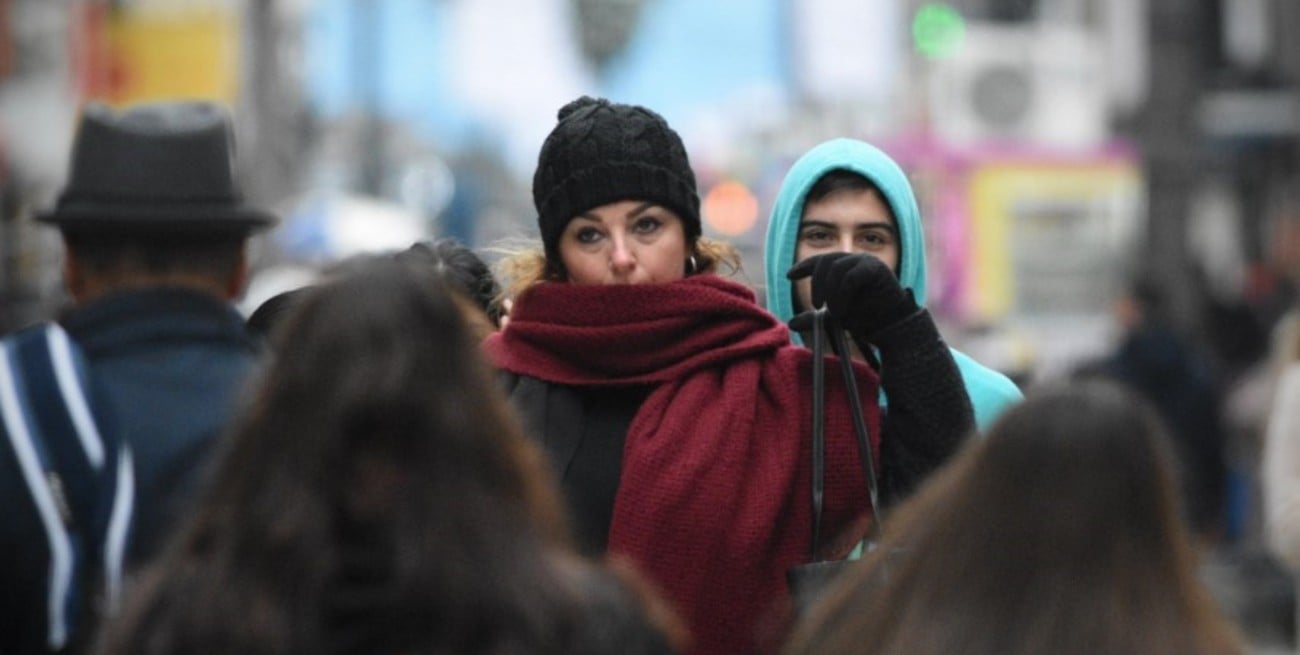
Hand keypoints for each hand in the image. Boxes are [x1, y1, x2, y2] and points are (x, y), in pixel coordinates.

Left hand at [786, 252, 915, 337]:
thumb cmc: (866, 319)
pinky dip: (842, 293)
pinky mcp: (877, 269)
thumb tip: (791, 323)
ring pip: (837, 267)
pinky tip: (841, 310)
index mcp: (845, 266)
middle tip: (816, 305)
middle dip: (816, 283)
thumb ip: (815, 317)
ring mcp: (867, 261)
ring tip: (834, 312)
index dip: (803, 266)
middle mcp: (855, 259)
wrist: (892, 327)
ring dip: (830, 291)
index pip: (820, 260)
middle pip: (825, 261)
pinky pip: (851, 276)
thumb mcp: (834, 317)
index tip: (788, 276)